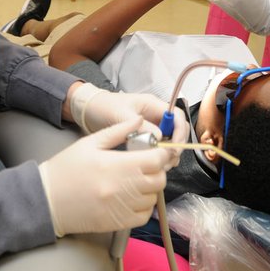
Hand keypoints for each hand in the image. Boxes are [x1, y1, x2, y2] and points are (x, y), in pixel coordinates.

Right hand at [39, 118, 170, 235]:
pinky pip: (144, 216)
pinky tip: (132, 196)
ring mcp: (121, 208)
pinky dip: (144, 205)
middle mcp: (122, 189)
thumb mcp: (90, 143)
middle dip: (157, 170)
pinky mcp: (118, 223)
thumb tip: (140, 120)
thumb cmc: (66, 169)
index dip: (160, 154)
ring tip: (136, 180)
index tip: (155, 150)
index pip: (155, 160)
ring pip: (153, 198)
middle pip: (158, 179)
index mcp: (116, 165)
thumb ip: (118, 131)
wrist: (47, 200)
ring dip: (151, 188)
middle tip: (146, 164)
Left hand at [68, 82, 189, 162]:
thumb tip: (158, 138)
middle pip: (177, 129)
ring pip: (169, 139)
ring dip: (168, 152)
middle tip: (169, 160)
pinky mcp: (145, 136)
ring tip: (161, 165)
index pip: (177, 116)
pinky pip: (158, 146)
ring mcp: (151, 125)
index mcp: (152, 105)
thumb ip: (139, 126)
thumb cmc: (104, 107)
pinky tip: (153, 163)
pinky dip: (159, 155)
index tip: (174, 148)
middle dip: (176, 145)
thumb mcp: (121, 115)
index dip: (180, 132)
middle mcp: (155, 114)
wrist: (89, 110)